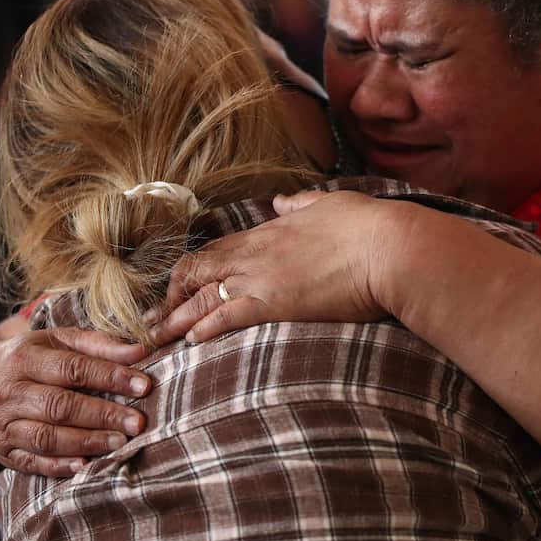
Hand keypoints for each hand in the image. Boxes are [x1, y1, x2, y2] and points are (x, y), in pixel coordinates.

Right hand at [0, 326, 152, 476]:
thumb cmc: (32, 360)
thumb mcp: (58, 341)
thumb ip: (99, 344)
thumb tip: (141, 351)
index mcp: (23, 358)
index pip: (72, 368)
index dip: (110, 377)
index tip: (143, 386)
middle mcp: (9, 392)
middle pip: (60, 406)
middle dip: (102, 415)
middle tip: (138, 422)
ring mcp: (3, 425)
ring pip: (46, 437)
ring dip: (86, 442)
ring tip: (120, 442)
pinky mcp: (3, 451)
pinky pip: (31, 462)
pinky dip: (58, 466)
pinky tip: (86, 465)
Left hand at [150, 190, 398, 344]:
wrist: (391, 248)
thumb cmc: (369, 226)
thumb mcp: (329, 204)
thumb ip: (301, 204)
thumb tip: (283, 200)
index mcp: (268, 231)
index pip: (214, 249)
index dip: (189, 270)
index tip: (176, 287)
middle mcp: (256, 254)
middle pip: (196, 272)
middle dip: (169, 297)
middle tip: (149, 319)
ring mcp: (263, 279)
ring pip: (202, 298)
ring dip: (174, 319)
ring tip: (153, 338)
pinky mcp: (276, 305)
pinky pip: (227, 316)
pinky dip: (205, 328)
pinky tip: (189, 340)